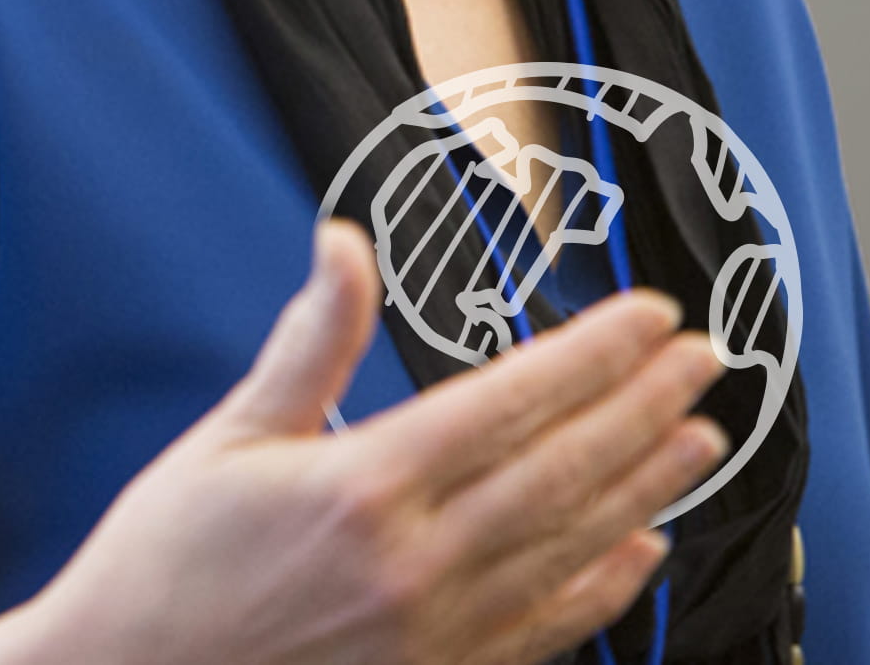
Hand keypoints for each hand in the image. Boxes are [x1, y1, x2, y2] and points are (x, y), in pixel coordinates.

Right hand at [0, 219, 727, 664]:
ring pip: (569, 549)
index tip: (652, 316)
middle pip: (562, 472)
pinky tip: (643, 551)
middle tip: (707, 361)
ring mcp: (433, 634)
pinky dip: (602, 589)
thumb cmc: (162, 571)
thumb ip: (308, 342)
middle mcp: (414, 566)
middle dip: (644, 409)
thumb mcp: (228, 439)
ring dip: (646, 488)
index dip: (594, 354)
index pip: (512, 403)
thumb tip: (344, 242)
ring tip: (703, 438)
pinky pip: (542, 629)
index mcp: (363, 488)